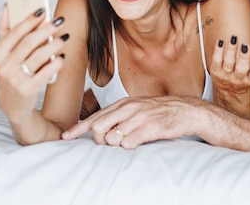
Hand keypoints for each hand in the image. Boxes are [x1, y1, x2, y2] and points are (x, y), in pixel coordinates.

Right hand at [0, 5, 67, 123]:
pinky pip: (46, 72)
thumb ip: (5, 31)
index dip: (29, 20)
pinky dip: (56, 63)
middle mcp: (3, 67)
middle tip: (60, 21)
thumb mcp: (3, 55)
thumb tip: (7, 6)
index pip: (13, 33)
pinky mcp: (27, 90)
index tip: (42, 10)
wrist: (13, 106)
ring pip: (39, 56)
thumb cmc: (11, 73)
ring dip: (54, 44)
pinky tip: (62, 57)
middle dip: (46, 29)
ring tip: (65, 38)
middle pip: (28, 42)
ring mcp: (15, 80)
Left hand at [62, 96, 205, 148]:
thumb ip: (118, 116)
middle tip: (110, 143)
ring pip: (112, 138)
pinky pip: (128, 143)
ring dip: (117, 144)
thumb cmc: (158, 112)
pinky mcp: (149, 128)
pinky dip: (130, 146)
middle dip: (99, 140)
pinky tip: (139, 141)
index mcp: (122, 103)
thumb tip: (99, 129)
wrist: (184, 111)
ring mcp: (138, 118)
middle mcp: (128, 108)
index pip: (94, 116)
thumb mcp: (136, 108)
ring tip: (131, 139)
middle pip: (98, 128)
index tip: (65, 137)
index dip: (78, 128)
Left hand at [209, 35, 249, 92]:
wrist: (228, 89)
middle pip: (241, 68)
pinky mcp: (215, 70)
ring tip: (234, 39)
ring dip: (231, 50)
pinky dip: (218, 51)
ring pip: (228, 63)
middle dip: (244, 57)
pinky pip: (216, 60)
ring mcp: (226, 74)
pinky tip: (221, 41)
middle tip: (246, 45)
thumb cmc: (244, 77)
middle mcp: (238, 78)